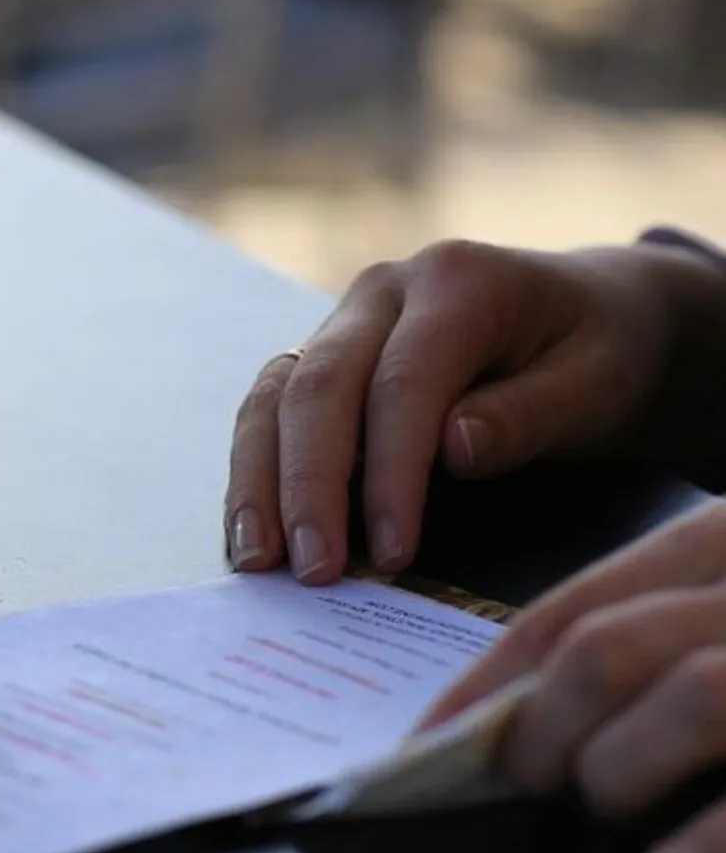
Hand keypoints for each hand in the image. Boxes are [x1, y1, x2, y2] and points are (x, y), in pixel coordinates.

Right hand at [224, 239, 715, 584]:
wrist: (586, 310)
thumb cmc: (600, 351)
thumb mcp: (598, 382)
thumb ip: (528, 415)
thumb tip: (450, 451)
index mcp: (455, 282)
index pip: (402, 383)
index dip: (389, 472)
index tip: (393, 552)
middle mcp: (382, 290)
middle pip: (319, 385)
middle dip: (308, 484)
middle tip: (313, 570)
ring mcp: (343, 319)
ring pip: (275, 394)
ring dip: (260, 480)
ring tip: (257, 560)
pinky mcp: (322, 355)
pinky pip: (270, 409)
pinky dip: (256, 470)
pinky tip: (253, 530)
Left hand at [419, 501, 725, 852]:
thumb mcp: (725, 590)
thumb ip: (651, 626)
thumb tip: (522, 706)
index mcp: (719, 539)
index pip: (567, 606)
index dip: (484, 679)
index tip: (429, 735)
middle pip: (605, 652)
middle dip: (537, 731)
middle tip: (517, 781)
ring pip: (681, 695)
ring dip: (614, 771)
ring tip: (601, 808)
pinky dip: (709, 835)